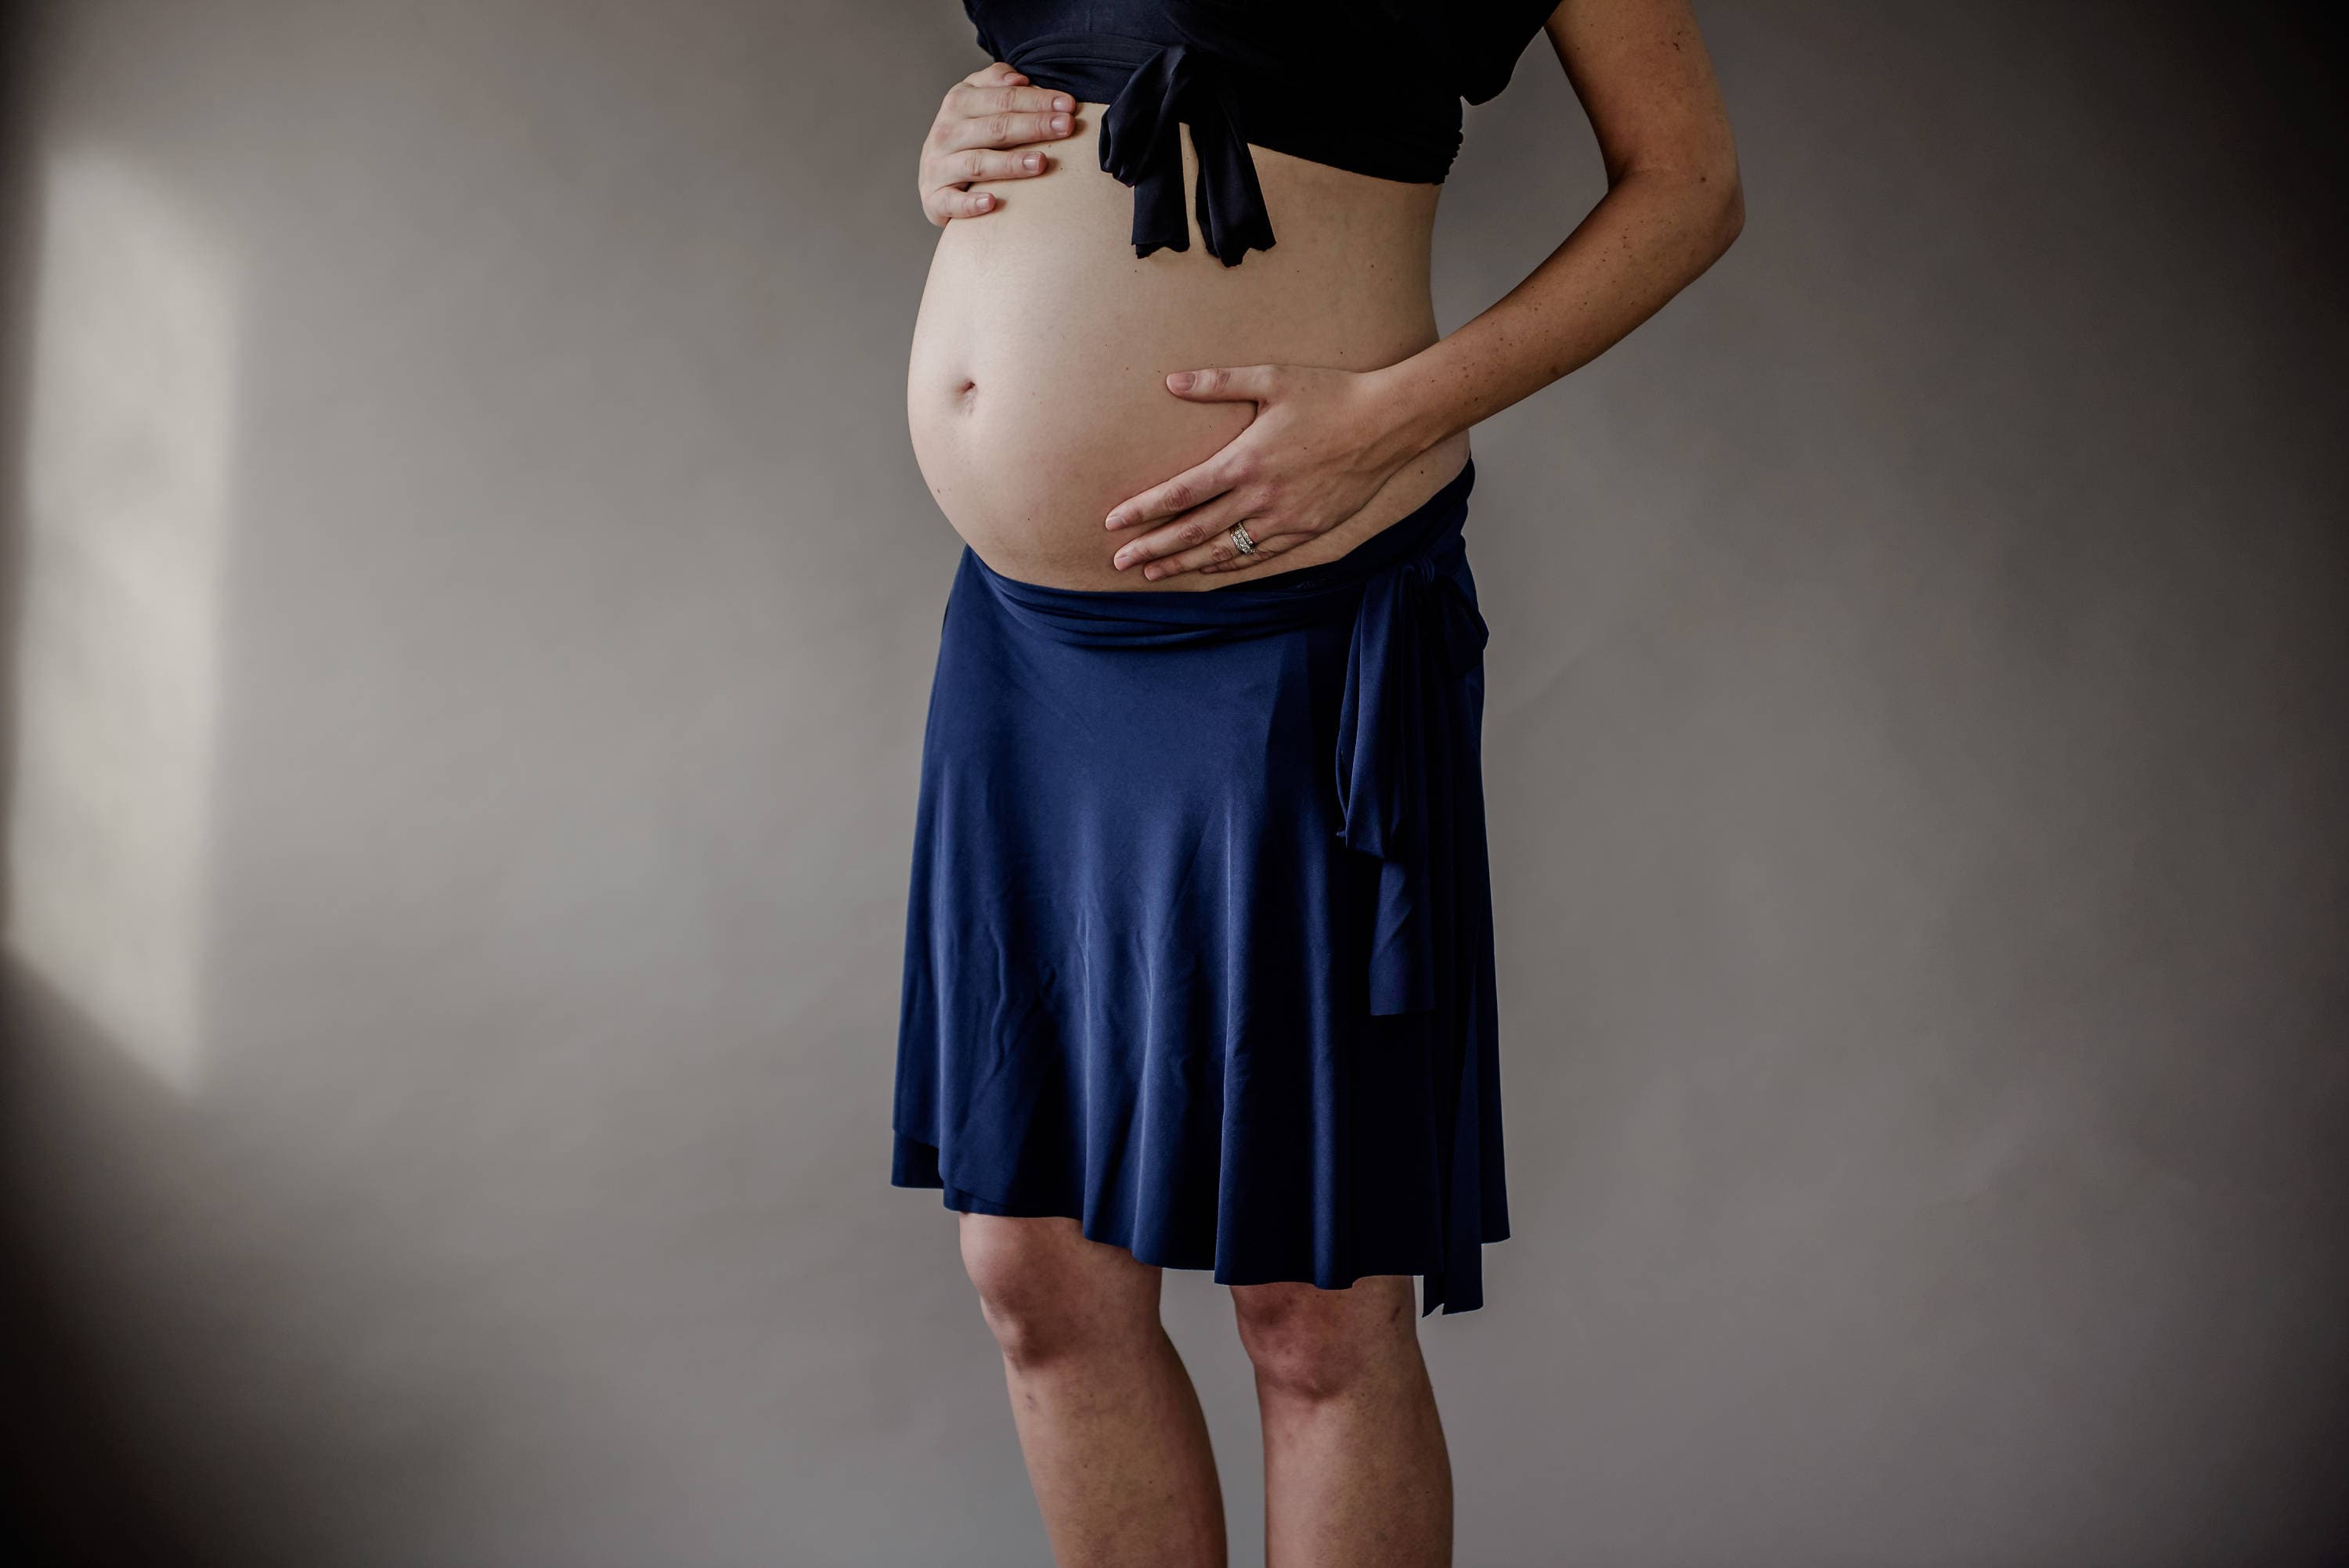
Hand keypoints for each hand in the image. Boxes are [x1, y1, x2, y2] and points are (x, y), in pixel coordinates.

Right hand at [918, 61, 1076, 223]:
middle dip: (1033, 126)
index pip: (1002, 98)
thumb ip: (995, 82)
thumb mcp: (976, 100)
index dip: (1036, 100)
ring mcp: (938, 166)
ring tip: (1041, 162)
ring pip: (978, 163)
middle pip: (995, 127)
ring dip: (1009, 163)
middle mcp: (946, 132)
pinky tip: (992, 202)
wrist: (934, 177)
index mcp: (958, 102)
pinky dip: (970, 203)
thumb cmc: (967, 136)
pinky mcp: (935, 198)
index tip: (1068, 105)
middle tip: (1066, 127)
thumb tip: (1019, 80)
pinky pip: (953, 202)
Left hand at [1102, 364, 1420, 580]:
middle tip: (1118, 562)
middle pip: (1194, 532)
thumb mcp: (1273, 378)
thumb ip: (1218, 382)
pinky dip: (1229, 566)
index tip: (1113, 522)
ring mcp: (1285, 520)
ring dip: (1185, 565)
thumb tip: (1171, 381)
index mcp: (1245, 461)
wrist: (1388, 424)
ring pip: (1224, 552)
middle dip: (1153, 548)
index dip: (1144, 510)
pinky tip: (1208, 571)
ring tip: (1153, 574)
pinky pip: (1260, 556)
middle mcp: (1261, 498)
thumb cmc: (1330, 394)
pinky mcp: (1308, 531)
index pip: (1181, 493)